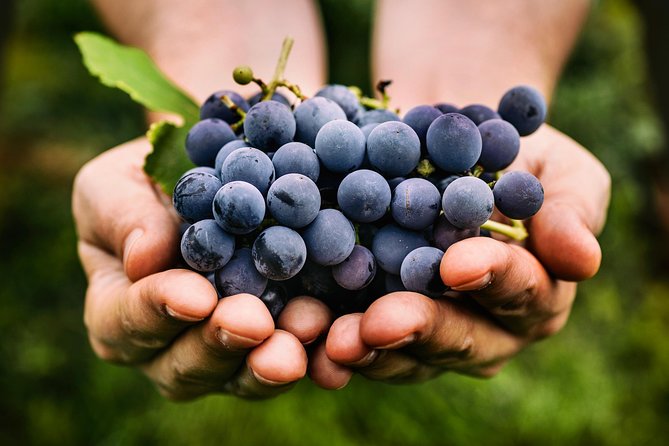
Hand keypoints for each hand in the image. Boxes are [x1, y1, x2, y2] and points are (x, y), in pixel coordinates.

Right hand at [72, 138, 331, 399]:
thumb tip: (145, 258)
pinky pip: (294, 359)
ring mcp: (223, 353)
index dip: (157, 311)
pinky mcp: (274, 344)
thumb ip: (123, 218)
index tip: (196, 295)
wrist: (208, 181)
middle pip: (186, 365)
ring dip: (273, 358)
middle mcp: (167, 347)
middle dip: (222, 344)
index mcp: (118, 311)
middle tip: (254, 321)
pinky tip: (338, 338)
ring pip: (242, 375)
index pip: (126, 322)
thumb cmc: (149, 184)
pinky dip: (317, 353)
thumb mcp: (117, 184)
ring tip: (306, 328)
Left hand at [309, 125, 610, 387]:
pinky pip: (355, 341)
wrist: (437, 141)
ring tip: (331, 340)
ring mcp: (425, 329)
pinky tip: (301, 334)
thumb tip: (582, 259)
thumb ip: (570, 208)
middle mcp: (483, 326)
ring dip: (365, 350)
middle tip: (380, 323)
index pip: (520, 291)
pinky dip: (327, 340)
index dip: (493, 278)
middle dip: (420, 330)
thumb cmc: (503, 149)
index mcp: (534, 292)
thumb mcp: (551, 163)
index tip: (458, 262)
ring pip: (402, 354)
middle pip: (458, 339)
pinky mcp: (373, 321)